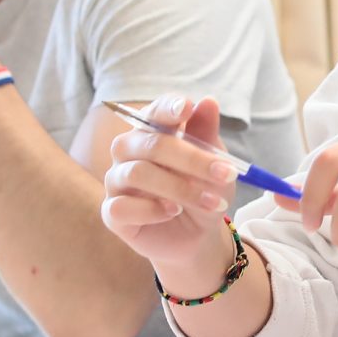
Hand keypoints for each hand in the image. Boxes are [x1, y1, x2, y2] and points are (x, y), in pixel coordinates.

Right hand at [102, 96, 251, 291]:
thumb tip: (208, 101)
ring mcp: (116, 181)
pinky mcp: (112, 212)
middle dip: (192, 159)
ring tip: (210, 202)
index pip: (154, 112)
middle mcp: (128, 151)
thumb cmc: (202, 191)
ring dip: (180, 188)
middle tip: (225, 175)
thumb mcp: (215, 164)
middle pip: (150, 144)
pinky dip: (151, 210)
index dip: (168, 108)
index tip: (187, 108)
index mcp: (152, 132)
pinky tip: (172, 212)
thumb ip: (207, 134)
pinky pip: (121, 206)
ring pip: (137, 174)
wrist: (197, 235)